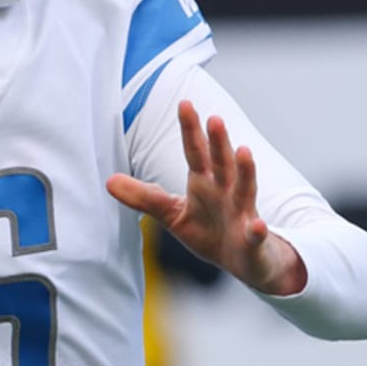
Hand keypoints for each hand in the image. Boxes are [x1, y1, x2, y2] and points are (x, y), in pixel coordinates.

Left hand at [105, 101, 305, 295]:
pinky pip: (256, 236)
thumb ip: (145, 198)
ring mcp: (242, 215)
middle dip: (218, 142)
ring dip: (246, 171)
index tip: (184, 103)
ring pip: (245, 190)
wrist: (244, 262)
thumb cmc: (209, 232)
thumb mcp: (172, 215)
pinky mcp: (252, 242)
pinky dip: (257, 231)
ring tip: (243, 151)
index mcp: (205, 183)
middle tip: (214, 118)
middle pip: (222, 163)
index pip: (196, 152)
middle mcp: (226, 192)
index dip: (191, 130)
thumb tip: (109, 181)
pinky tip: (257, 227)